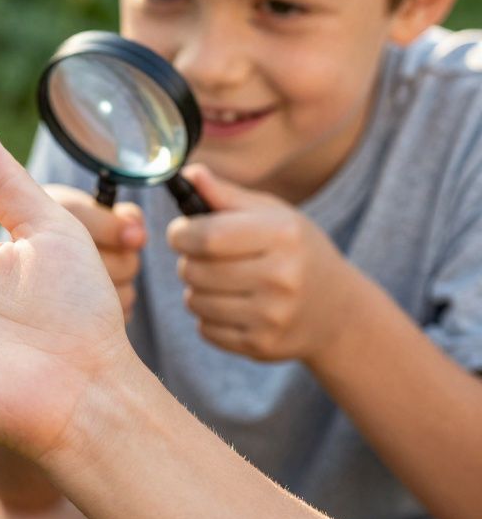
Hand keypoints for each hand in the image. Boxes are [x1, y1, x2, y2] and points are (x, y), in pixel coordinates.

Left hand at [167, 164, 354, 362]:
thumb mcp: (272, 214)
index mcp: (282, 235)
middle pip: (194, 270)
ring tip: (219, 281)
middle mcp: (281, 277)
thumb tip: (186, 173)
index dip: (181, 233)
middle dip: (188, 261)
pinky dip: (208, 317)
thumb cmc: (295, 250)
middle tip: (204, 258)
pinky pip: (205, 329)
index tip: (181, 232)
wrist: (337, 310)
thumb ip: (226, 195)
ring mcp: (272, 316)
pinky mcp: (261, 345)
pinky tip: (232, 306)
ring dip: (196, 290)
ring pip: (194, 301)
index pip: (206, 236)